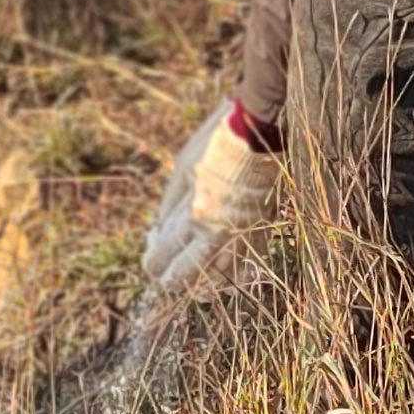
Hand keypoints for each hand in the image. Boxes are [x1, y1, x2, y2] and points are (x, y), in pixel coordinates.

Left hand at [141, 100, 274, 287]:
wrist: (263, 129)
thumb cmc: (217, 143)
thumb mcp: (184, 168)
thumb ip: (170, 204)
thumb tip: (159, 229)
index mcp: (195, 215)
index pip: (165, 256)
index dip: (153, 262)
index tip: (150, 259)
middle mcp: (219, 234)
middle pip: (189, 276)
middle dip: (172, 279)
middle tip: (164, 275)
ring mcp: (244, 236)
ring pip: (219, 279)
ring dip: (201, 283)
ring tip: (191, 282)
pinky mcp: (263, 232)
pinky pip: (246, 269)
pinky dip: (232, 276)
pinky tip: (222, 275)